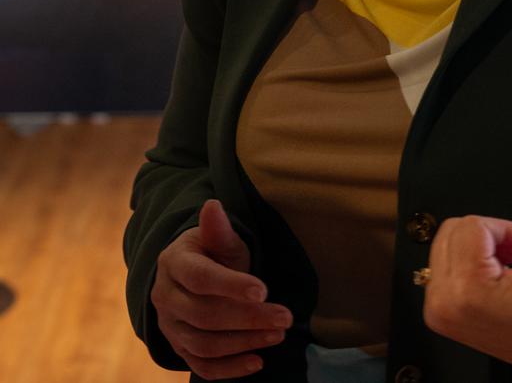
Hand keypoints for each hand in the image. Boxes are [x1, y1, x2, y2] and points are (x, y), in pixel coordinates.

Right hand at [151, 199, 291, 378]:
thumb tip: (213, 205)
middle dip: (248, 318)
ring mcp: (169, 326)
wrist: (191, 276)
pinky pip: (200, 365)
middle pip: (205, 314)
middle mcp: (165, 297)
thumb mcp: (220, 239)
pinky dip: (228, 369)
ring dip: (244, 342)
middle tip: (286, 317)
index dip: (231, 285)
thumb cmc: (214, 253)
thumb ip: (219, 230)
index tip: (264, 289)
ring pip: (203, 342)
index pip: (200, 277)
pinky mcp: (179, 348)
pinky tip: (257, 363)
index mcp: (174, 263)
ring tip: (278, 334)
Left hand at [423, 215, 511, 368]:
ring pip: (447, 241)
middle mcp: (443, 300)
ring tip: (507, 257)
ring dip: (479, 242)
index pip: (471, 229)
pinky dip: (469, 254)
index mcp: (467, 293)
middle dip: (488, 232)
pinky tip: (494, 265)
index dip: (503, 227)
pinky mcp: (438, 306)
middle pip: (454, 231)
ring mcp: (436, 304)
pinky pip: (445, 260)